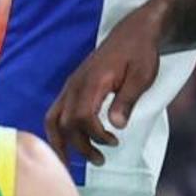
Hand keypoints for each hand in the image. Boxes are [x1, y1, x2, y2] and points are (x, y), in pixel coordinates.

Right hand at [46, 6, 165, 165]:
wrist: (134, 32)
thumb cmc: (140, 53)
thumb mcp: (142, 77)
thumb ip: (127, 100)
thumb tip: (116, 125)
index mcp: (92, 81)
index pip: (81, 116)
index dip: (94, 135)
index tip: (114, 141)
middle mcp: (76, 84)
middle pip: (65, 122)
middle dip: (80, 145)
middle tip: (101, 160)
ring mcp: (71, 85)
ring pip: (53, 118)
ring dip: (60, 142)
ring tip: (70, 162)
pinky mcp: (72, 87)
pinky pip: (56, 112)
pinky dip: (59, 131)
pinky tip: (69, 142)